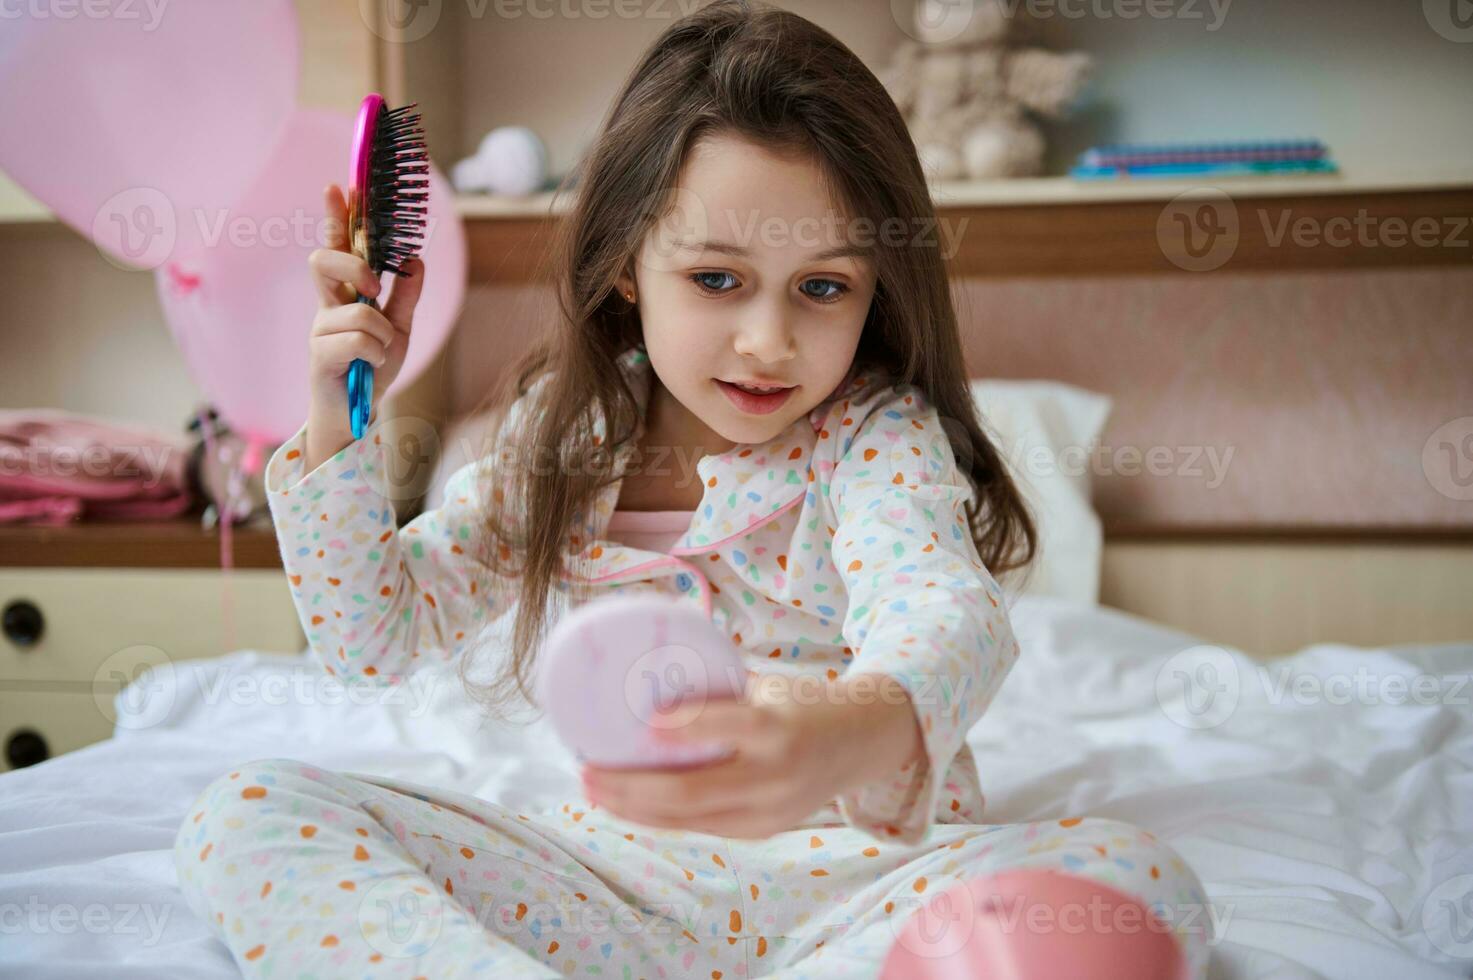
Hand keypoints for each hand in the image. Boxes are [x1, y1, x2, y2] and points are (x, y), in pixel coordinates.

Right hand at [303, 182, 425, 465]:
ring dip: (381, 334)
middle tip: (376, 288)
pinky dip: (377, 354)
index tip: (339, 186)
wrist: (357, 414)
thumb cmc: (372, 368)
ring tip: (380, 353)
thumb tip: (416, 258)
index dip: (336, 217)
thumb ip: (406, 295)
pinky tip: (372, 366)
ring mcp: (320, 329)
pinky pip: (360, 340)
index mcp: (345, 294)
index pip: (336, 247)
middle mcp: (326, 306)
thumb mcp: (399, 328)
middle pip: (322, 261)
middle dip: (354, 267)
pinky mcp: (319, 355)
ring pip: (357, 311)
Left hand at [580, 671, 923, 839]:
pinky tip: (627, 803)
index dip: (688, 725)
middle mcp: (775, 776)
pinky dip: (658, 816)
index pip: (732, 726)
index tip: (647, 721)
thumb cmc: (804, 702)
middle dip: (631, 788)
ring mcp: (769, 812)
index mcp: (780, 727)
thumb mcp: (770, 684)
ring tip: (594, 789)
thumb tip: (648, 682)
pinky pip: (700, 826)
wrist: (862, 744)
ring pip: (688, 819)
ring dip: (634, 808)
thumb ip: (718, 692)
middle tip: (587, 771)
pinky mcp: (762, 831)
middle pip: (692, 792)